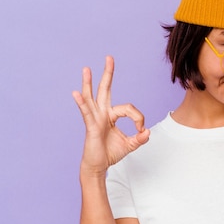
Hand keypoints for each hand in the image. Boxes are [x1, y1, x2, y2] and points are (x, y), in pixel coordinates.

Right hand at [72, 56, 149, 176]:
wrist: (99, 166)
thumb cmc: (111, 153)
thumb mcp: (130, 145)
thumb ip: (140, 138)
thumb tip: (147, 132)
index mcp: (111, 115)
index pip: (128, 108)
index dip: (138, 118)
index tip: (141, 130)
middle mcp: (102, 113)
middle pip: (104, 90)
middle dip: (108, 74)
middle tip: (109, 57)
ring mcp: (95, 118)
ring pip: (91, 97)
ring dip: (88, 83)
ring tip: (86, 69)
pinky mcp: (90, 126)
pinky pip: (86, 112)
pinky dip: (81, 103)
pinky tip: (76, 93)